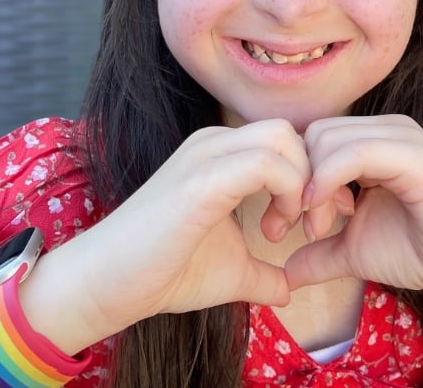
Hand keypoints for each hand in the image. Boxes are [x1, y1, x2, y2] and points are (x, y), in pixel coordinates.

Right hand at [78, 119, 309, 329]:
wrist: (108, 286)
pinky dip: (287, 192)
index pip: (287, 142)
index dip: (312, 179)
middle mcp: (215, 144)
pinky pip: (264, 164)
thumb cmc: (165, 272)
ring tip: (287, 228)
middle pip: (289, 133)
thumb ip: (263, 274)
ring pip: (282, 138)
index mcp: (223, 155)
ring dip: (302, 184)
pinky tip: (275, 229)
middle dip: (314, 176)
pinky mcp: (201, 178)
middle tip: (309, 224)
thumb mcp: (231, 271)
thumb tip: (289, 290)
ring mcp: (206, 156)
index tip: (312, 223)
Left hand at [285, 115, 422, 305]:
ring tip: (319, 229)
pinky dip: (328, 181)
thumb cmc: (419, 252)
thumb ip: (319, 254)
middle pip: (313, 135)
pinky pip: (353, 153)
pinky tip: (329, 215)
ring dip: (312, 187)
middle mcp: (384, 130)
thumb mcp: (354, 251)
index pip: (311, 141)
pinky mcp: (412, 153)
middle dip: (296, 182)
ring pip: (327, 140)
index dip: (290, 180)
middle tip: (302, 229)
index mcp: (371, 142)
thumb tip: (283, 276)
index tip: (280, 228)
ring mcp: (400, 137)